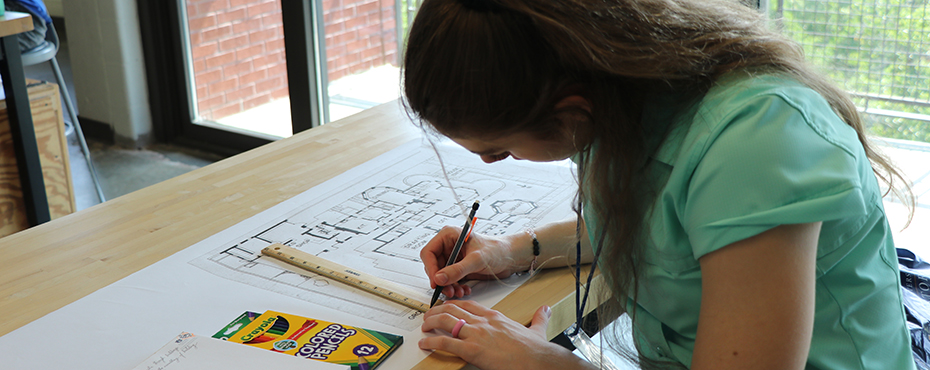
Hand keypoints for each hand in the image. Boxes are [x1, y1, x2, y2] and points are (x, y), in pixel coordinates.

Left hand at [419, 301, 586, 369]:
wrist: (538, 360)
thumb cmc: (535, 350)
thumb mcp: (537, 329)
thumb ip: (539, 318)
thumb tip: (545, 310)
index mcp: (495, 316)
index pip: (468, 304)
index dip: (453, 304)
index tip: (445, 306)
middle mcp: (483, 322)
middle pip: (453, 309)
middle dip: (437, 311)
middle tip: (428, 316)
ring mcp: (477, 334)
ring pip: (446, 321)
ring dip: (431, 322)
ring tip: (424, 326)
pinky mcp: (472, 350)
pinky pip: (447, 342)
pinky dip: (433, 342)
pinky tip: (426, 343)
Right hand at [420, 226, 519, 298]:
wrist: (510, 257)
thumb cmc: (497, 250)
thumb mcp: (476, 260)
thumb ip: (457, 270)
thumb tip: (439, 278)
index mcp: (449, 236)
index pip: (429, 252)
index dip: (431, 268)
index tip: (436, 282)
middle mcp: (448, 246)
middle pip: (434, 266)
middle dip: (441, 280)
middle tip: (448, 291)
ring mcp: (453, 257)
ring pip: (441, 275)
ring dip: (448, 286)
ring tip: (458, 292)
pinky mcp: (458, 267)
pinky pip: (450, 280)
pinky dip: (455, 287)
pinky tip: (464, 290)